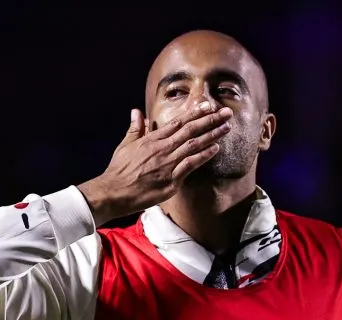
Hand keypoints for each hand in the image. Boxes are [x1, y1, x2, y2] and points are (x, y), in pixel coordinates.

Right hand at [78, 102, 233, 224]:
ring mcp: (168, 164)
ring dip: (212, 135)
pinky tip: (215, 148)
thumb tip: (136, 111)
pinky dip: (204, 156)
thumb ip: (135, 128)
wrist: (114, 192)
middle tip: (226, 112)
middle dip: (210, 120)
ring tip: (227, 127)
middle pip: (191, 130)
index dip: (195, 113)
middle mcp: (162, 148)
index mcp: (152, 139)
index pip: (178, 122)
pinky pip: (191, 165)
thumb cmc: (119, 170)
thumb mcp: (126, 145)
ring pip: (194, 145)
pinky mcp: (171, 180)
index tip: (208, 106)